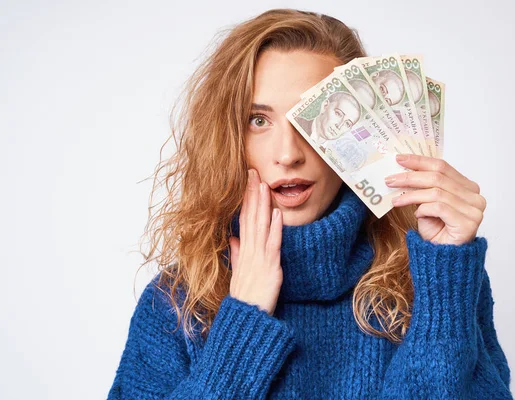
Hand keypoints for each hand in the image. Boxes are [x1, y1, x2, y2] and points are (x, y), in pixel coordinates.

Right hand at [228, 168, 282, 314]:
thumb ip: (236, 254)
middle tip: (253, 173)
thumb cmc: (244, 298)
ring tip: (264, 186)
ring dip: (262, 205)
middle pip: (250, 217)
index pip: (243, 219)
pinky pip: (272, 244)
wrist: (246, 318)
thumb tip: (233, 238)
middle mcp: (249, 251)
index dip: (246, 199)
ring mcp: (259, 258)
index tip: (248, 182)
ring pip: (260, 226)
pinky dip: (275, 229)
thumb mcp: (237, 272)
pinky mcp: (270, 267)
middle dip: (252, 194)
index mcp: (242, 250)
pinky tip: (276, 214)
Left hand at [384, 154, 486, 244]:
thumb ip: (422, 187)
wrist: (444, 259)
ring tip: (396, 200)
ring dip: (411, 195)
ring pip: (436, 192)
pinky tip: (416, 215)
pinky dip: (424, 209)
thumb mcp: (426, 204)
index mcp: (467, 187)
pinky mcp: (468, 223)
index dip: (419, 161)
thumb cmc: (436, 232)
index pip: (442, 166)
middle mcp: (475, 196)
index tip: (399, 159)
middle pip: (438, 177)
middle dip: (410, 177)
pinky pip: (439, 207)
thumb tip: (402, 169)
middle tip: (390, 179)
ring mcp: (474, 209)